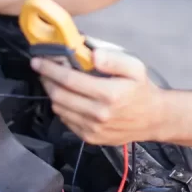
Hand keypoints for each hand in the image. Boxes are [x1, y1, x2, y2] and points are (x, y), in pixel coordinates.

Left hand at [30, 47, 165, 145]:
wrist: (153, 119)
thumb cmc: (141, 89)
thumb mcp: (134, 67)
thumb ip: (112, 58)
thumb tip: (91, 53)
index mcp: (109, 94)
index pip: (69, 79)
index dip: (50, 69)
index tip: (38, 60)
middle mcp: (98, 113)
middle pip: (59, 95)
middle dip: (46, 80)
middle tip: (42, 69)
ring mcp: (93, 129)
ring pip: (59, 109)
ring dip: (52, 93)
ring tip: (53, 81)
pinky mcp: (90, 138)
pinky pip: (66, 120)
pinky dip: (61, 107)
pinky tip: (67, 97)